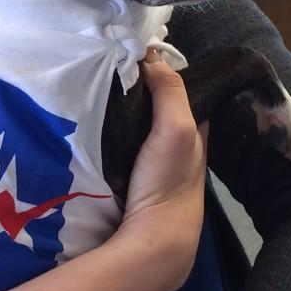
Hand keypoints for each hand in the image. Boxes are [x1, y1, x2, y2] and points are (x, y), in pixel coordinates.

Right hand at [117, 49, 207, 290]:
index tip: (134, 51)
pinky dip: (112, 131)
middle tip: (108, 67)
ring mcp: (154, 162)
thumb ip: (170, 90)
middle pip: (157, 105)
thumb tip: (152, 54)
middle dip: (138, 88)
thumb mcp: (177, 127)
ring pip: (138, 125)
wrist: (152, 239)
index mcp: (196, 129)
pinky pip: (122, 144)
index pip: (181, 87)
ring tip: (96, 88)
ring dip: (122, 110)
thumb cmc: (169, 180)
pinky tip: (94, 122)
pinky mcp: (132, 176)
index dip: (162, 68)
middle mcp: (178, 143)